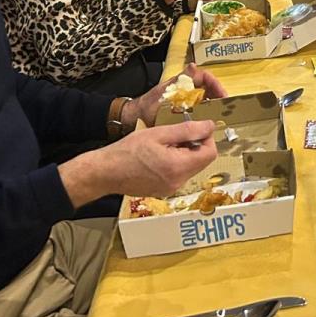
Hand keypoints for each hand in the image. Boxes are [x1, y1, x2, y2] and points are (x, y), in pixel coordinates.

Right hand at [59, 121, 218, 206]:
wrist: (105, 172)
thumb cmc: (128, 151)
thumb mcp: (158, 134)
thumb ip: (187, 130)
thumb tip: (209, 126)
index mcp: (178, 167)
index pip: (210, 154)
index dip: (207, 138)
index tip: (195, 129)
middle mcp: (178, 182)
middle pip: (201, 161)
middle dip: (195, 145)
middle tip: (177, 134)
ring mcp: (171, 189)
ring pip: (190, 167)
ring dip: (185, 154)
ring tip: (165, 144)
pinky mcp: (163, 190)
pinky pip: (179, 174)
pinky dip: (176, 163)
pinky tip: (159, 155)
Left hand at [128, 62, 229, 127]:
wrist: (134, 119)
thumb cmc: (147, 106)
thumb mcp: (163, 92)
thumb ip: (178, 81)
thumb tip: (193, 65)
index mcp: (182, 83)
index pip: (204, 77)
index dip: (216, 84)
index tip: (222, 95)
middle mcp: (185, 90)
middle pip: (208, 89)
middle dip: (217, 96)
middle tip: (224, 108)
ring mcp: (184, 101)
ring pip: (205, 100)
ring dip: (212, 106)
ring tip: (218, 116)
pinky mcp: (182, 113)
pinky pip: (198, 111)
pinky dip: (204, 115)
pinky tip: (207, 123)